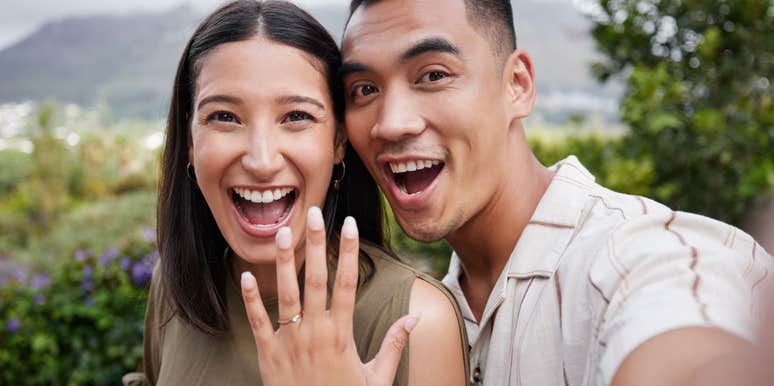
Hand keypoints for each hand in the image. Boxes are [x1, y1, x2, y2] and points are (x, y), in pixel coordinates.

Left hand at [240, 207, 419, 385]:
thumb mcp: (377, 378)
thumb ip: (395, 345)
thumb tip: (415, 317)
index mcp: (341, 335)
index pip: (346, 284)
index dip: (349, 252)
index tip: (351, 225)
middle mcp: (315, 333)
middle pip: (315, 280)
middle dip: (315, 244)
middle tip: (313, 214)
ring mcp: (289, 343)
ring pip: (285, 295)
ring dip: (283, 263)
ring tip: (282, 233)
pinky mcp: (268, 355)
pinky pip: (257, 323)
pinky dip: (251, 300)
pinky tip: (246, 276)